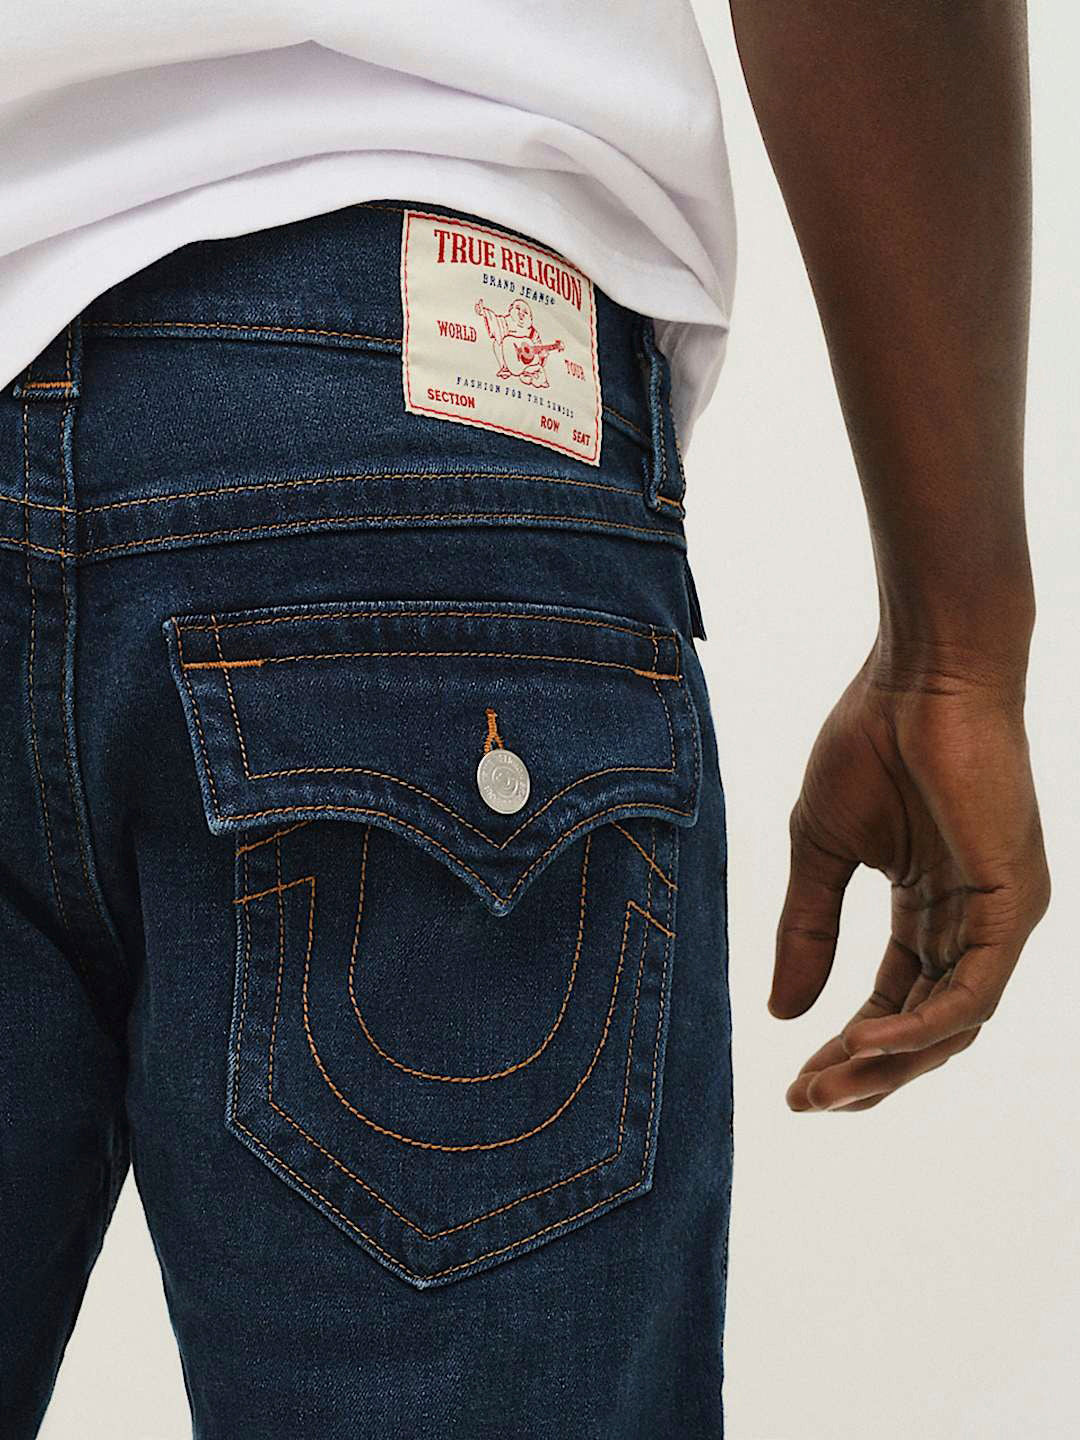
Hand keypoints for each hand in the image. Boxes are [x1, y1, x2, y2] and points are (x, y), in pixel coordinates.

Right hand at [774, 643, 1049, 1111]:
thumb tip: (782, 1014)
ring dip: (888, 1064)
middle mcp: (971, 922)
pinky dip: (920, 1028)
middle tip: (806, 1101)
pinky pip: (973, 992)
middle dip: (864, 1072)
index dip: (846, 1045)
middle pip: (924, 1026)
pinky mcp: (1014, 902)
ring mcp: (999, 916)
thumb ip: (808, 929)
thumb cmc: (871, 741)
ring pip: (951, 1023)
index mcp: (930, 905)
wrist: (918, 674)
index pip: (894, 999)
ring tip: (826, 1087)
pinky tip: (863, 1045)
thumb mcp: (820, 849)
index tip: (793, 1082)